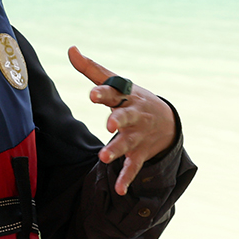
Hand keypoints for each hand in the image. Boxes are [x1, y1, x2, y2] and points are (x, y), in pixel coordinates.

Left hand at [67, 46, 175, 195]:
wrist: (166, 120)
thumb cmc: (130, 98)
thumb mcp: (115, 81)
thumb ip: (90, 68)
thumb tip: (71, 49)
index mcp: (125, 96)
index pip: (113, 92)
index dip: (102, 92)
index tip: (92, 94)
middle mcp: (133, 115)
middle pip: (126, 116)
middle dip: (118, 120)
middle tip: (108, 125)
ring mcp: (137, 135)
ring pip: (127, 143)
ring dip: (116, 150)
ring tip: (103, 158)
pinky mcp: (139, 153)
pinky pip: (133, 167)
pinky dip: (126, 178)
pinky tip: (119, 189)